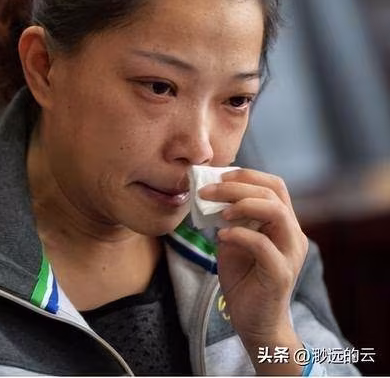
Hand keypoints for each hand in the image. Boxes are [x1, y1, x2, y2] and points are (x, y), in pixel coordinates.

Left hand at [199, 168, 308, 374]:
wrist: (254, 322)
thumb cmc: (243, 280)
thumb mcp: (232, 241)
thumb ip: (228, 219)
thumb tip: (209, 194)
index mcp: (283, 223)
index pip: (273, 185)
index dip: (246, 175)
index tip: (217, 176)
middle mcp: (292, 234)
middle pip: (273, 193)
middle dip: (236, 186)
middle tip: (206, 191)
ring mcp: (289, 254)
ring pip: (276, 212)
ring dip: (242, 204)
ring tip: (219, 212)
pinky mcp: (280, 274)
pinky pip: (263, 245)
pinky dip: (239, 235)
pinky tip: (221, 237)